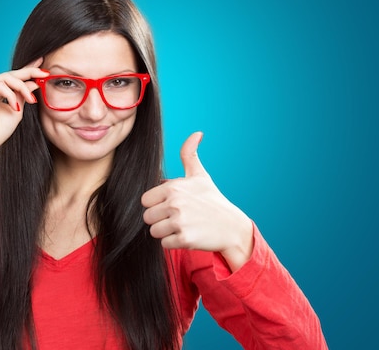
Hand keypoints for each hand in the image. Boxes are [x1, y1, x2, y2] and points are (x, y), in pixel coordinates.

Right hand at [0, 58, 48, 171]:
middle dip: (30, 72)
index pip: (15, 78)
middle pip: (11, 74)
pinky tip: (15, 107)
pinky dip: (10, 95)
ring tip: (31, 100)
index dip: (29, 71)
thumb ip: (23, 96)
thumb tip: (35, 82)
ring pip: (7, 78)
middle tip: (44, 73)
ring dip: (22, 87)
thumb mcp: (17, 111)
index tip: (44, 70)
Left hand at [141, 132, 253, 271]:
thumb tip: (197, 133)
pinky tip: (188, 235)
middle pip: (147, 217)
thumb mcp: (200, 176)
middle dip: (159, 220)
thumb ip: (190, 154)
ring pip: (154, 231)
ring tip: (183, 226)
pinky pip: (164, 244)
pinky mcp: (184, 239)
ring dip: (166, 232)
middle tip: (178, 218)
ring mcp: (179, 221)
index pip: (145, 200)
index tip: (172, 206)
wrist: (232, 227)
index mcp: (174, 187)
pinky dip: (174, 243)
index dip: (156, 205)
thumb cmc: (213, 201)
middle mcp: (175, 203)